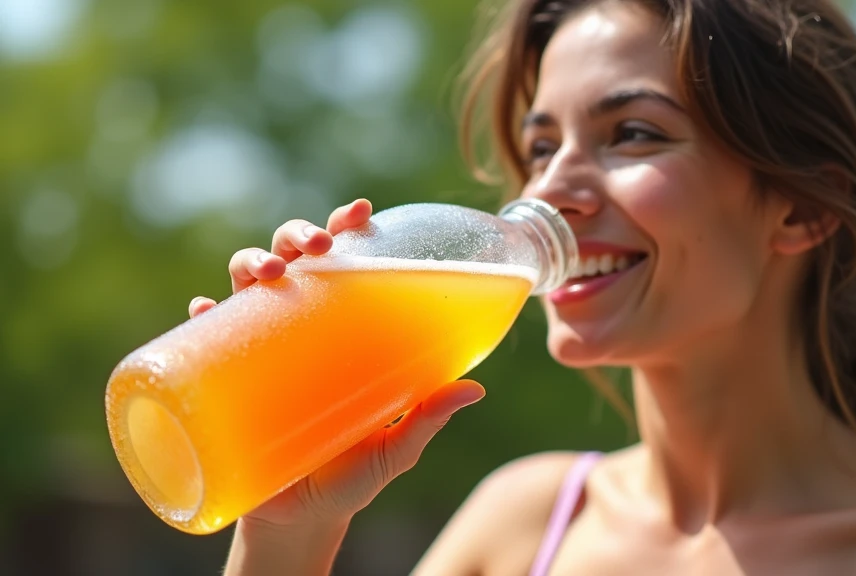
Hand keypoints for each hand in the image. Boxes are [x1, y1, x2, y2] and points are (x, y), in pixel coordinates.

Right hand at [189, 198, 486, 529]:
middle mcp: (299, 328)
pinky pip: (201, 337)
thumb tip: (474, 391)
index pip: (344, 266)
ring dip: (249, 262)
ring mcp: (259, 350)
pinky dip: (203, 315)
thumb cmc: (352, 474)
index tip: (360, 212)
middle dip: (296, 236)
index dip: (346, 229)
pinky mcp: (223, 381)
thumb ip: (426, 420)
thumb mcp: (393, 449)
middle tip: (314, 246)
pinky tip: (205, 308)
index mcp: (343, 331)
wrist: (302, 521)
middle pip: (293, 261)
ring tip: (266, 274)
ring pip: (245, 285)